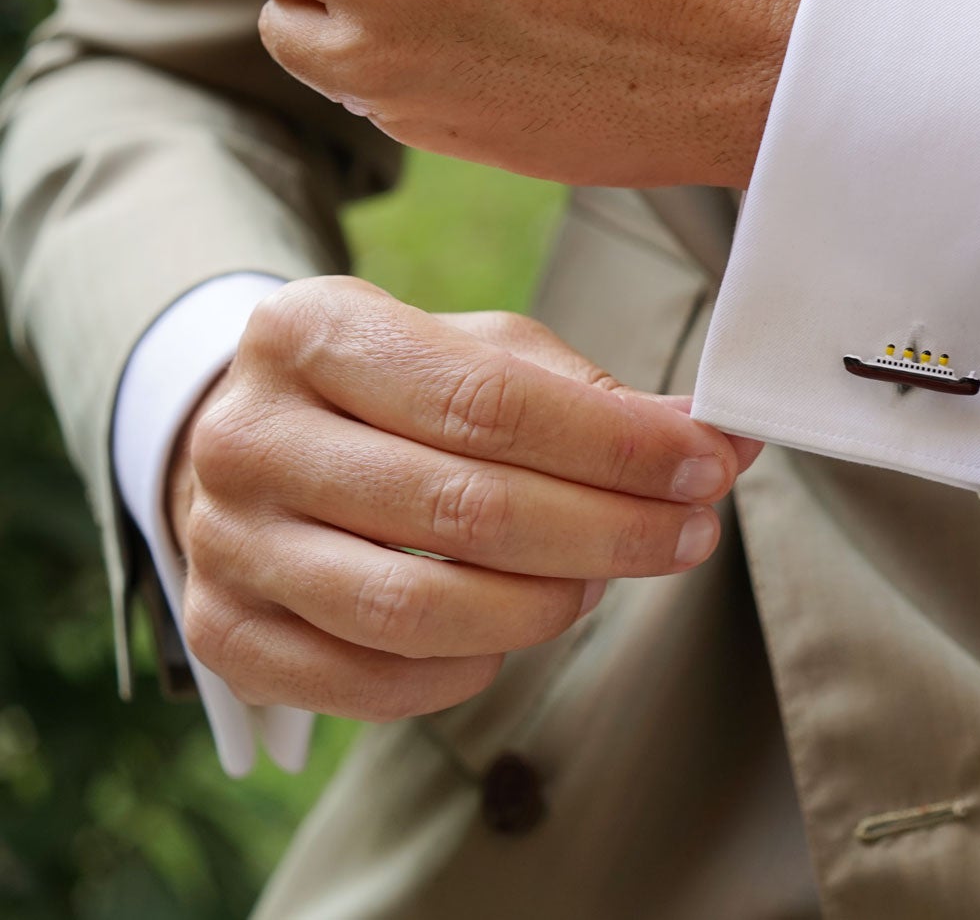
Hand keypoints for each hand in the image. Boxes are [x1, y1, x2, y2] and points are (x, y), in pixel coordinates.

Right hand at [168, 276, 758, 721]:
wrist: (255, 445)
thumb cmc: (392, 392)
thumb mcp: (478, 353)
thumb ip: (592, 396)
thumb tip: (720, 441)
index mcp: (311, 330)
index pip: (490, 402)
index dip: (618, 446)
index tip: (709, 466)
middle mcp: (249, 436)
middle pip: (465, 508)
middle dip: (609, 530)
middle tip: (691, 533)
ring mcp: (226, 543)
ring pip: (419, 609)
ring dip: (548, 604)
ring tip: (602, 579)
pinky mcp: (226, 635)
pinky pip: (374, 681)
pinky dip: (470, 668)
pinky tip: (517, 628)